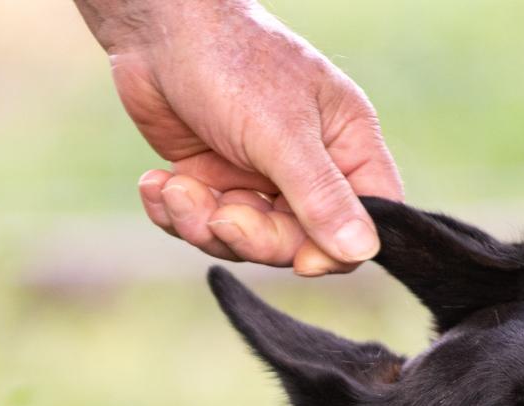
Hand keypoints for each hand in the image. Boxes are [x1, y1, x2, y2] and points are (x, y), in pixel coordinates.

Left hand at [77, 1, 400, 274]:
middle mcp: (307, 165)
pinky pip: (203, 226)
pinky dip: (176, 213)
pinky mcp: (212, 180)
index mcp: (345, 144)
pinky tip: (158, 183)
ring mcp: (257, 176)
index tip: (300, 260)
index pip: (367, 218)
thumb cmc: (232, 61)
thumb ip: (320, 195)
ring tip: (175, 188)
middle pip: (297, 242)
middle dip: (252, 236)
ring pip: (244, 240)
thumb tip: (363, 250)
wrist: (156, 27)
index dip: (335, 248)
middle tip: (220, 215)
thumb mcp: (281, 132)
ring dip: (203, 224)